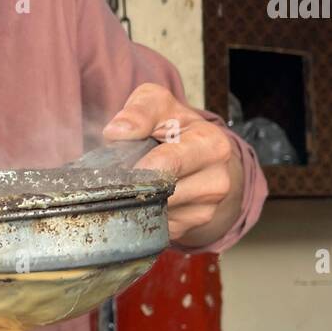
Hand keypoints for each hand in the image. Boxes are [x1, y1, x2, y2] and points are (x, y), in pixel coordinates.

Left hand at [102, 83, 243, 247]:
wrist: (198, 156)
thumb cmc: (174, 126)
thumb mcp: (158, 104)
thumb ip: (139, 110)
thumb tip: (117, 132)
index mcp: (211, 144)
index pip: (168, 164)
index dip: (137, 166)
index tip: (120, 166)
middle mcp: (216, 180)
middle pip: (159, 192)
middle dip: (132, 185)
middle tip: (115, 176)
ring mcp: (206, 209)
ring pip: (154, 212)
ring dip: (133, 200)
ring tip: (129, 183)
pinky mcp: (190, 227)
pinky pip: (154, 226)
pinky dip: (140, 213)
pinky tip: (140, 198)